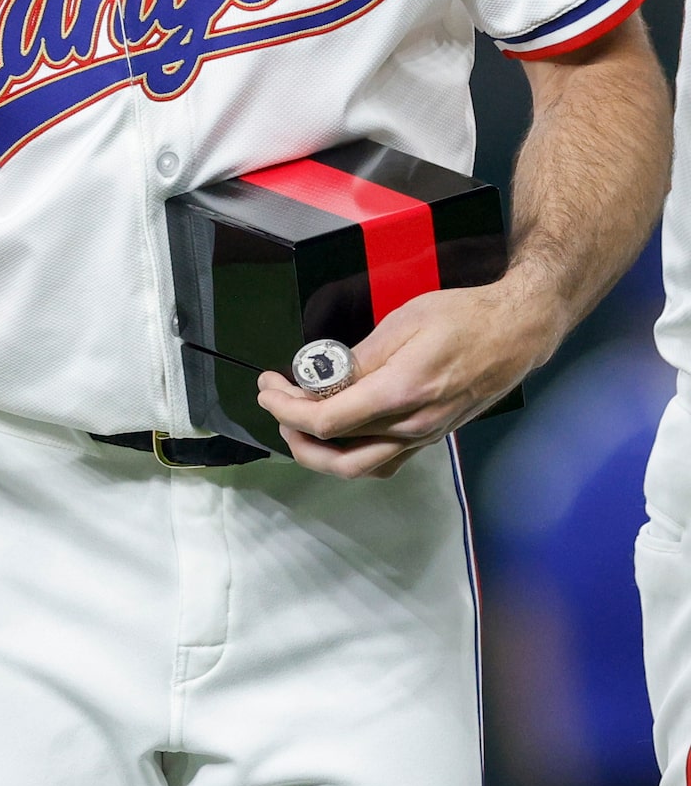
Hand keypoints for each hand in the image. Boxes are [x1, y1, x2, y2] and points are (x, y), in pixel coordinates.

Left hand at [256, 281, 557, 477]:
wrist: (517, 332)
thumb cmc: (464, 318)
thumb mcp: (402, 322)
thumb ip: (359, 358)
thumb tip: (322, 379)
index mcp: (402, 394)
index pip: (327, 422)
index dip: (286, 409)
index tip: (268, 387)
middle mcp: (414, 426)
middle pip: (337, 456)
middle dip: (294, 434)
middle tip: (275, 402)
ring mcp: (426, 436)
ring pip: (360, 467)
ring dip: (319, 452)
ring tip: (296, 420)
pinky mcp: (432, 436)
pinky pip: (384, 461)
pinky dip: (351, 455)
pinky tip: (335, 431)